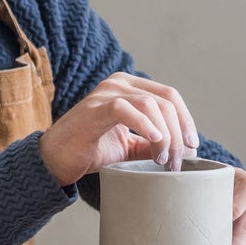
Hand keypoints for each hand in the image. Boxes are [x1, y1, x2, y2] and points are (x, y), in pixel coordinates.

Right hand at [38, 73, 198, 186]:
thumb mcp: (128, 146)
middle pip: (165, 100)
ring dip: (165, 135)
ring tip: (163, 159)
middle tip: (177, 161)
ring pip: (151, 104)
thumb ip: (151, 141)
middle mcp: (117, 83)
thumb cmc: (88, 151)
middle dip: (178, 133)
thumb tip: (183, 150)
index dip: (186, 120)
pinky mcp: (93, 109)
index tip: (192, 146)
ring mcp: (104, 93)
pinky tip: (154, 141)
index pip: (169, 96)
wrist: (53, 161)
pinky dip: (146, 124)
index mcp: (127, 88)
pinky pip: (127, 109)